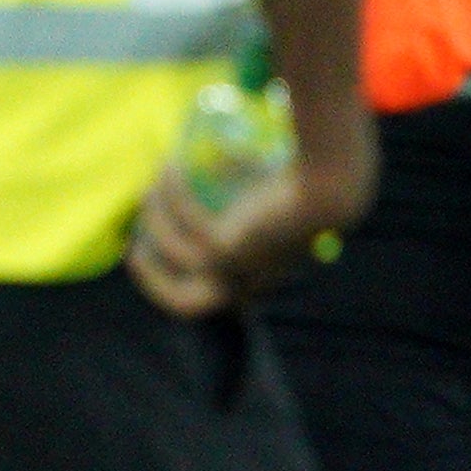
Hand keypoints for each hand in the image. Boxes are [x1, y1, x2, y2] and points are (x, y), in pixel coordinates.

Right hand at [128, 156, 351, 317]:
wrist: (336, 183)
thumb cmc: (307, 184)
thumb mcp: (266, 195)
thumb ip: (241, 196)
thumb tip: (210, 168)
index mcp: (259, 276)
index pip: (211, 295)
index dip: (173, 280)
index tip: (152, 250)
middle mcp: (249, 281)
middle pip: (187, 304)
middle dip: (153, 282)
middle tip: (134, 249)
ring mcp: (239, 270)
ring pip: (175, 254)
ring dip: (156, 219)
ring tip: (151, 186)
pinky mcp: (231, 252)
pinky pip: (187, 224)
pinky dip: (175, 194)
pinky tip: (173, 165)